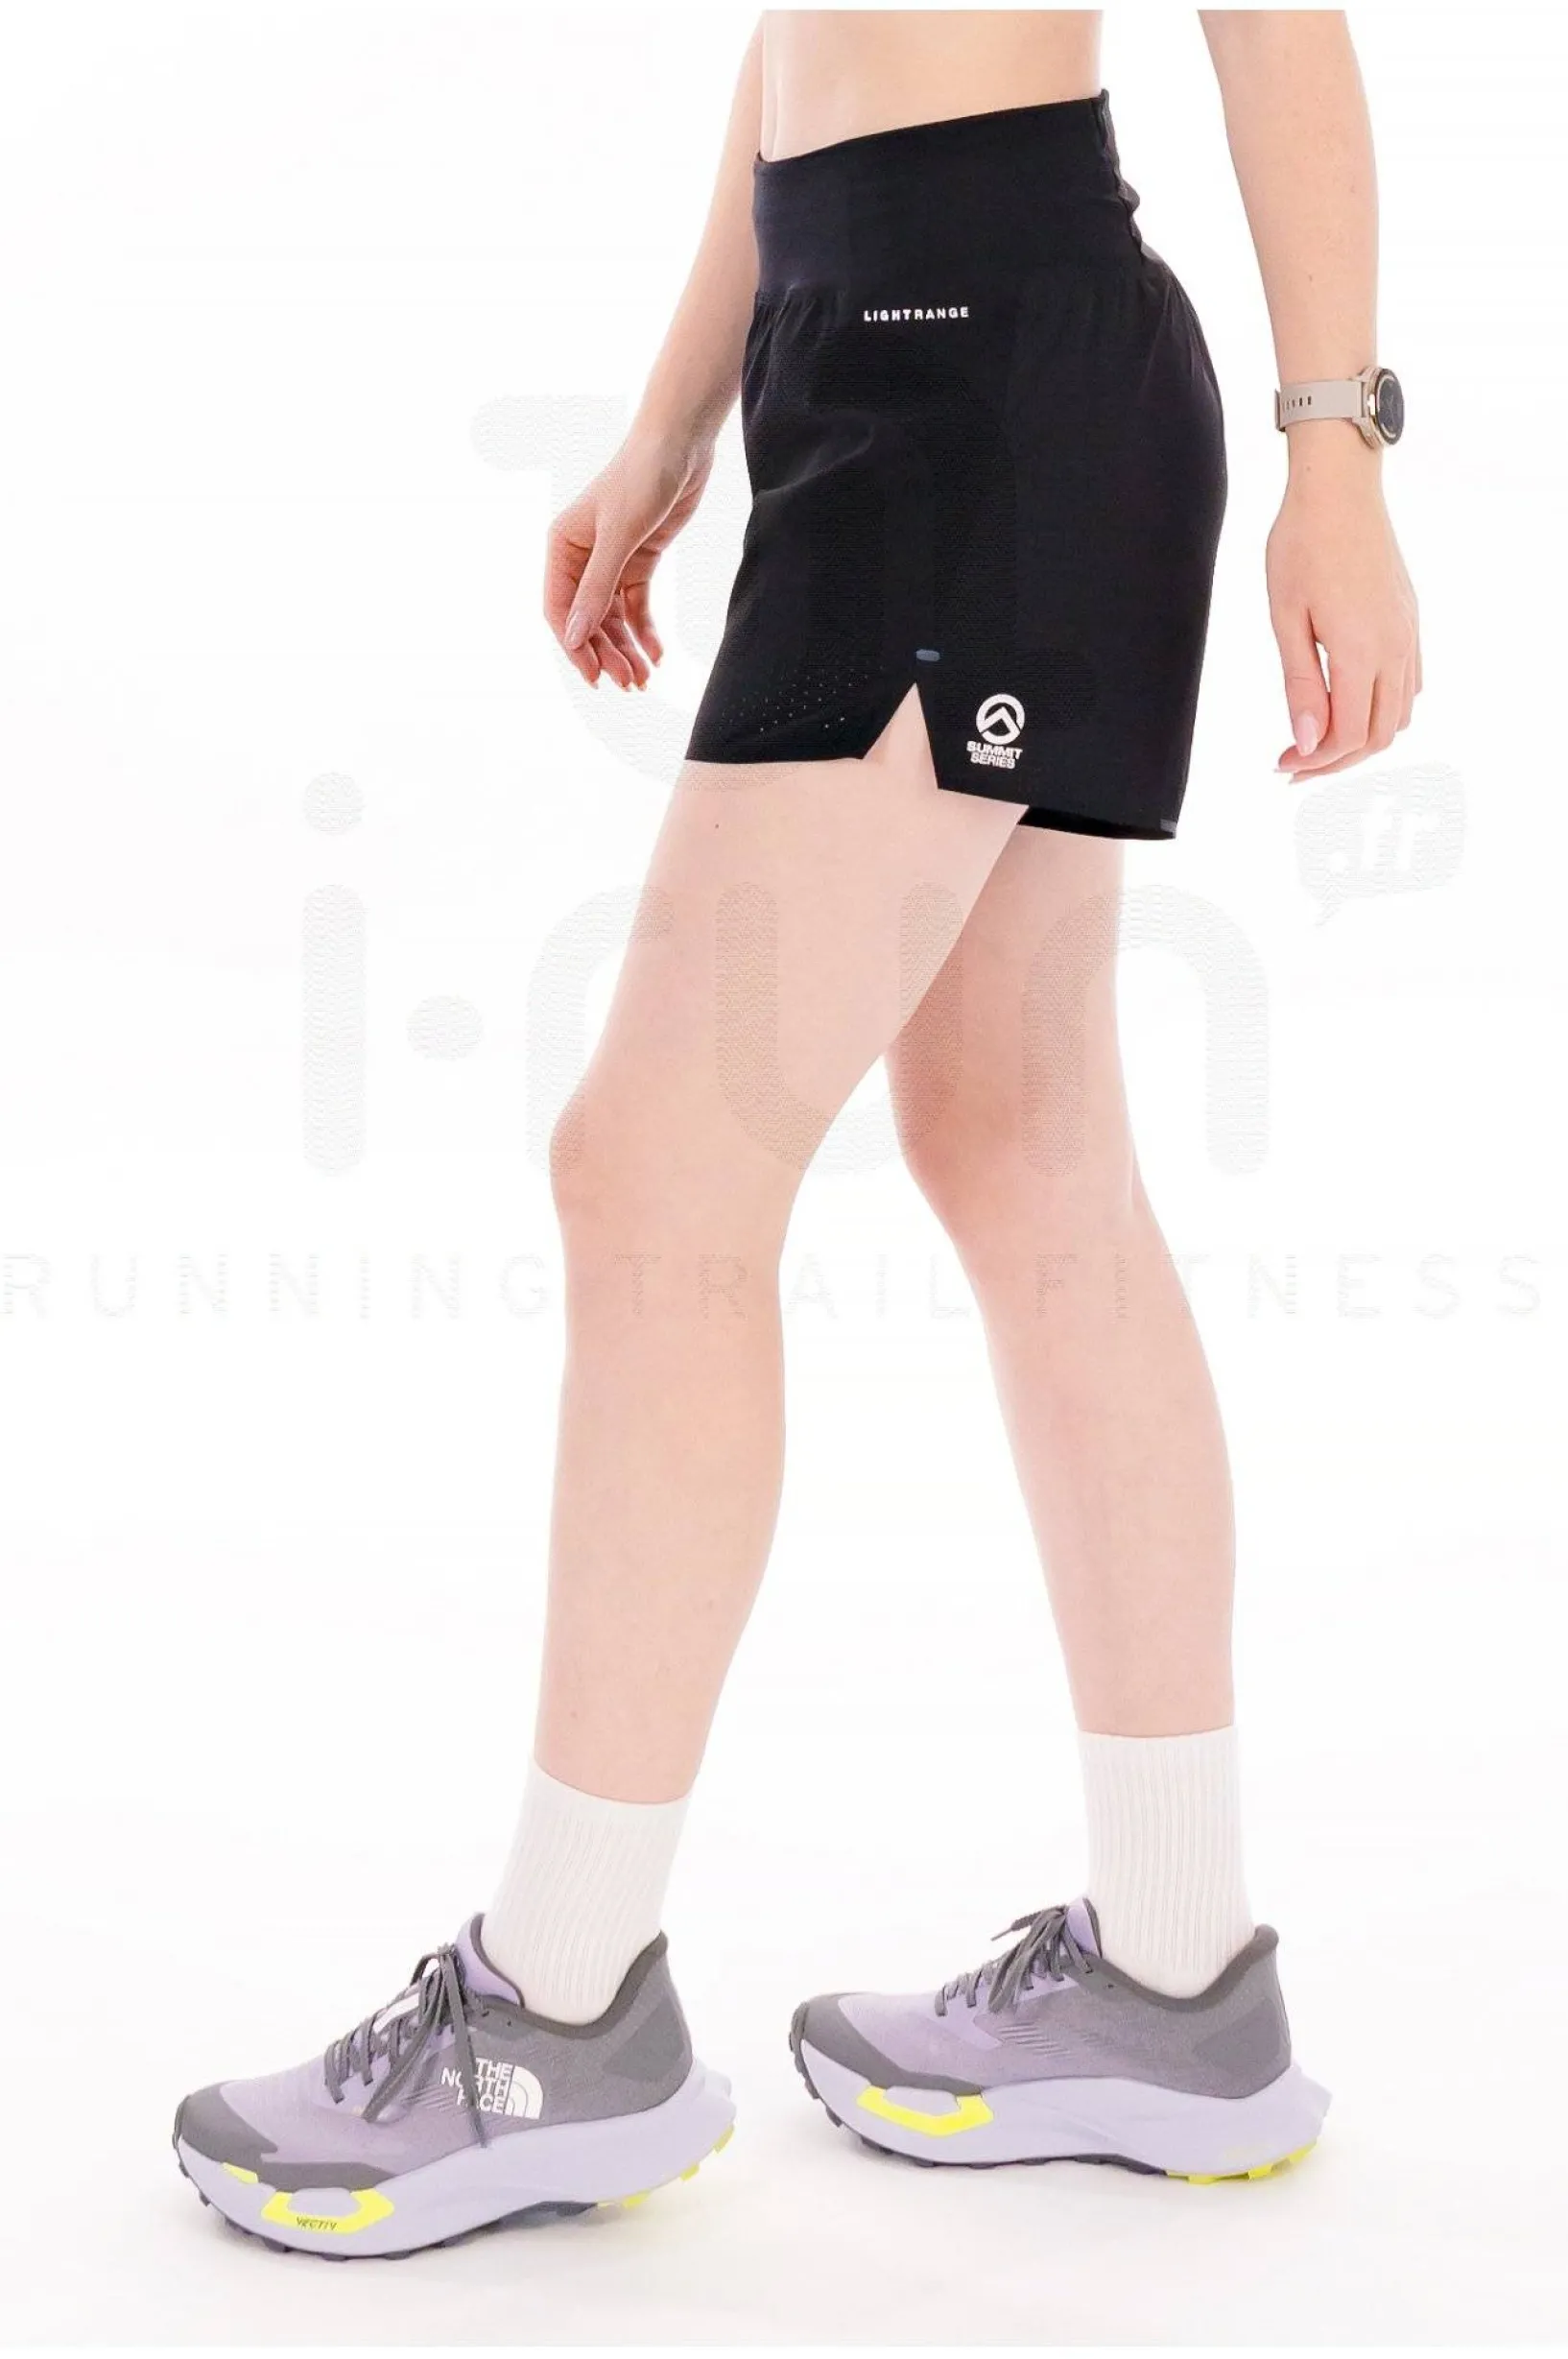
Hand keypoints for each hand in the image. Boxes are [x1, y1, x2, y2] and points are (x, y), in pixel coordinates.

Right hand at [544, 434, 712, 689]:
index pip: (560, 610)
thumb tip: (575, 638)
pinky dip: (645, 631)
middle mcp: (581, 557)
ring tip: (643, 678)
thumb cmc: (642, 477)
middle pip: (588, 620)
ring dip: (626, 649)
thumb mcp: (619, 535)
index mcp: (562, 547)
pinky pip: (636, 606)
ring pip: (612, 618)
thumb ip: (597, 588)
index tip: (595, 677)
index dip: (575, 647)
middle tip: (628, 684)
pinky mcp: (640, 560)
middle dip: (606, 653)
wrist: (681, 443)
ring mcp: (611, 561)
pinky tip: (656, 655)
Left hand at [1267, 436, 1420, 776]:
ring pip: (1400, 715)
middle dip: (1336, 760)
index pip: (1348, 736)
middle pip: (1379, 735)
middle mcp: (1394, 647)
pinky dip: (1385, 709)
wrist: (1339, 489)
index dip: (1315, 761)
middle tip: (1295, 764)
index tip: (1282, 764)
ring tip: (1320, 740)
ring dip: (1363, 738)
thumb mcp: (1287, 619)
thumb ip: (1301, 684)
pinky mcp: (1410, 620)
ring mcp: (1408, 634)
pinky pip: (1410, 684)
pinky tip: (1352, 704)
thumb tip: (1305, 742)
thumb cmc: (1302, 545)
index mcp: (1361, 650)